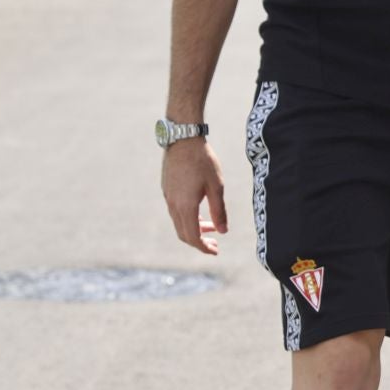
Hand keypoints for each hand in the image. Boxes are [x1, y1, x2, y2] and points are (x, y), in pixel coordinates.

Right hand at [160, 137, 227, 255]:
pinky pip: (175, 211)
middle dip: (199, 242)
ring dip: (193, 229)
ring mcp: (167, 196)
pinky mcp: (166, 188)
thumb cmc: (203, 161)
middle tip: (215, 244)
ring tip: (210, 226)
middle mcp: (173, 204)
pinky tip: (199, 210)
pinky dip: (187, 218)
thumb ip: (219, 211)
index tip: (215, 251)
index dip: (203, 248)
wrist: (182, 138)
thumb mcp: (217, 186)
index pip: (192, 236)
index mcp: (186, 206)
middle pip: (183, 233)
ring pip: (178, 222)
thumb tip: (223, 231)